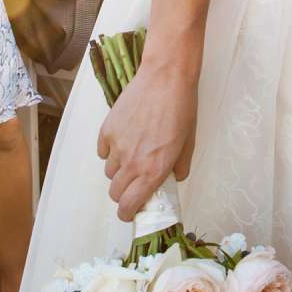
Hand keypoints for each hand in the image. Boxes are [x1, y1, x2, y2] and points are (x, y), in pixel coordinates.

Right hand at [97, 57, 198, 221]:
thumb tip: (173, 178)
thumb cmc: (182, 108)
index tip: (130, 212)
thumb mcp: (189, 143)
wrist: (166, 78)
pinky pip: (102, 151)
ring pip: (109, 171)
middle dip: (123, 194)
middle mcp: (132, 163)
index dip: (127, 213)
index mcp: (153, 170)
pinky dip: (110, 151)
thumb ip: (179, 167)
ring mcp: (116, 146)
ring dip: (118, 170)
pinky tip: (123, 139)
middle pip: (115, 193)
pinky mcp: (107, 130)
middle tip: (134, 183)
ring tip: (132, 154)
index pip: (129, 206)